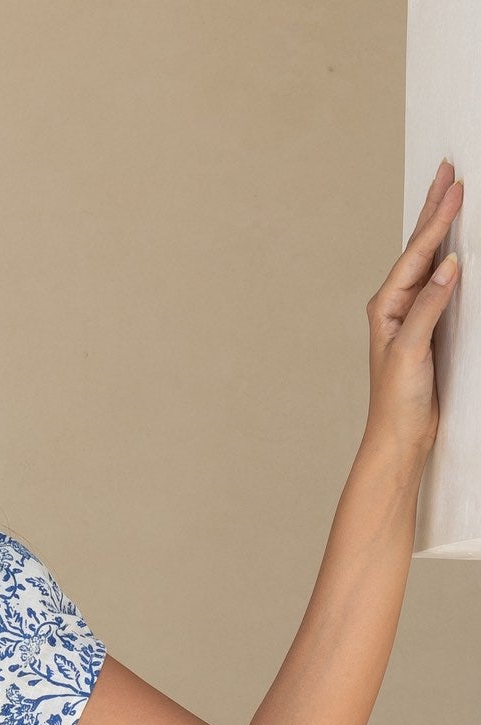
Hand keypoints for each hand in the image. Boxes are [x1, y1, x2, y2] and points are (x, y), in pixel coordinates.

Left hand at [363, 160, 462, 462]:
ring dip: (439, 228)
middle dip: (434, 210)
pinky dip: (447, 257)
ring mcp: (410, 315)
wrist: (399, 436)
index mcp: (386, 306)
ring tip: (449, 196)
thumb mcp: (413, 350)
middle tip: (447, 171)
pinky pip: (438, 282)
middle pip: (419, 248)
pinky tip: (454, 247)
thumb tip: (449, 266)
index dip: (438, 220)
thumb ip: (428, 307)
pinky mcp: (425, 328)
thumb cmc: (397, 400)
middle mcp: (395, 306)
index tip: (455, 186)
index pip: (418, 254)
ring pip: (428, 261)